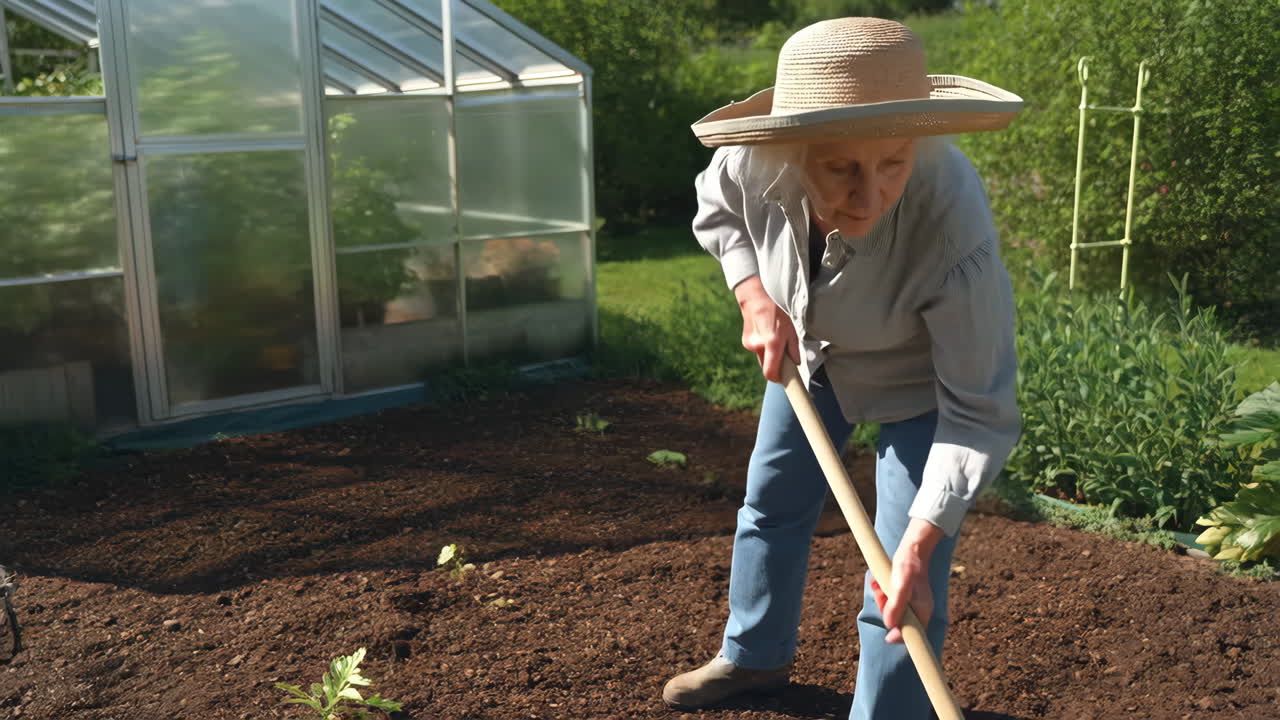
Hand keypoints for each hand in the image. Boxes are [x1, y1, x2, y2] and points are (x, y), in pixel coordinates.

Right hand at [734, 275, 799, 382]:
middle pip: (766, 366)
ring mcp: (750, 344)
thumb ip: (793, 347)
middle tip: (783, 354)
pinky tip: (765, 332)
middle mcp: (759, 346)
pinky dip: (762, 346)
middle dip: (775, 364)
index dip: (777, 379)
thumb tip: (795, 363)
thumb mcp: (791, 326)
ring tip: (773, 336)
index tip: (784, 381)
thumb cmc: (776, 309)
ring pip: (762, 358)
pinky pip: (757, 350)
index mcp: (772, 343)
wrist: (755, 295)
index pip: (770, 373)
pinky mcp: (745, 340)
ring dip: (768, 354)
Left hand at [869, 518, 943, 643]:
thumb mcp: (900, 587)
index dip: (900, 638)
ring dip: (882, 600)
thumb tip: (890, 625)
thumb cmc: (908, 567)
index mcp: (923, 612)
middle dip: (886, 610)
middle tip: (881, 595)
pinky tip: (877, 583)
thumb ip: (896, 606)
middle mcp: (918, 610)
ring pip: (892, 611)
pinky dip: (883, 593)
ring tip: (878, 586)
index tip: (887, 638)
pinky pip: (890, 600)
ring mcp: (911, 603)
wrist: (911, 549)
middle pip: (899, 622)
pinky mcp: (904, 595)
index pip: (914, 636)